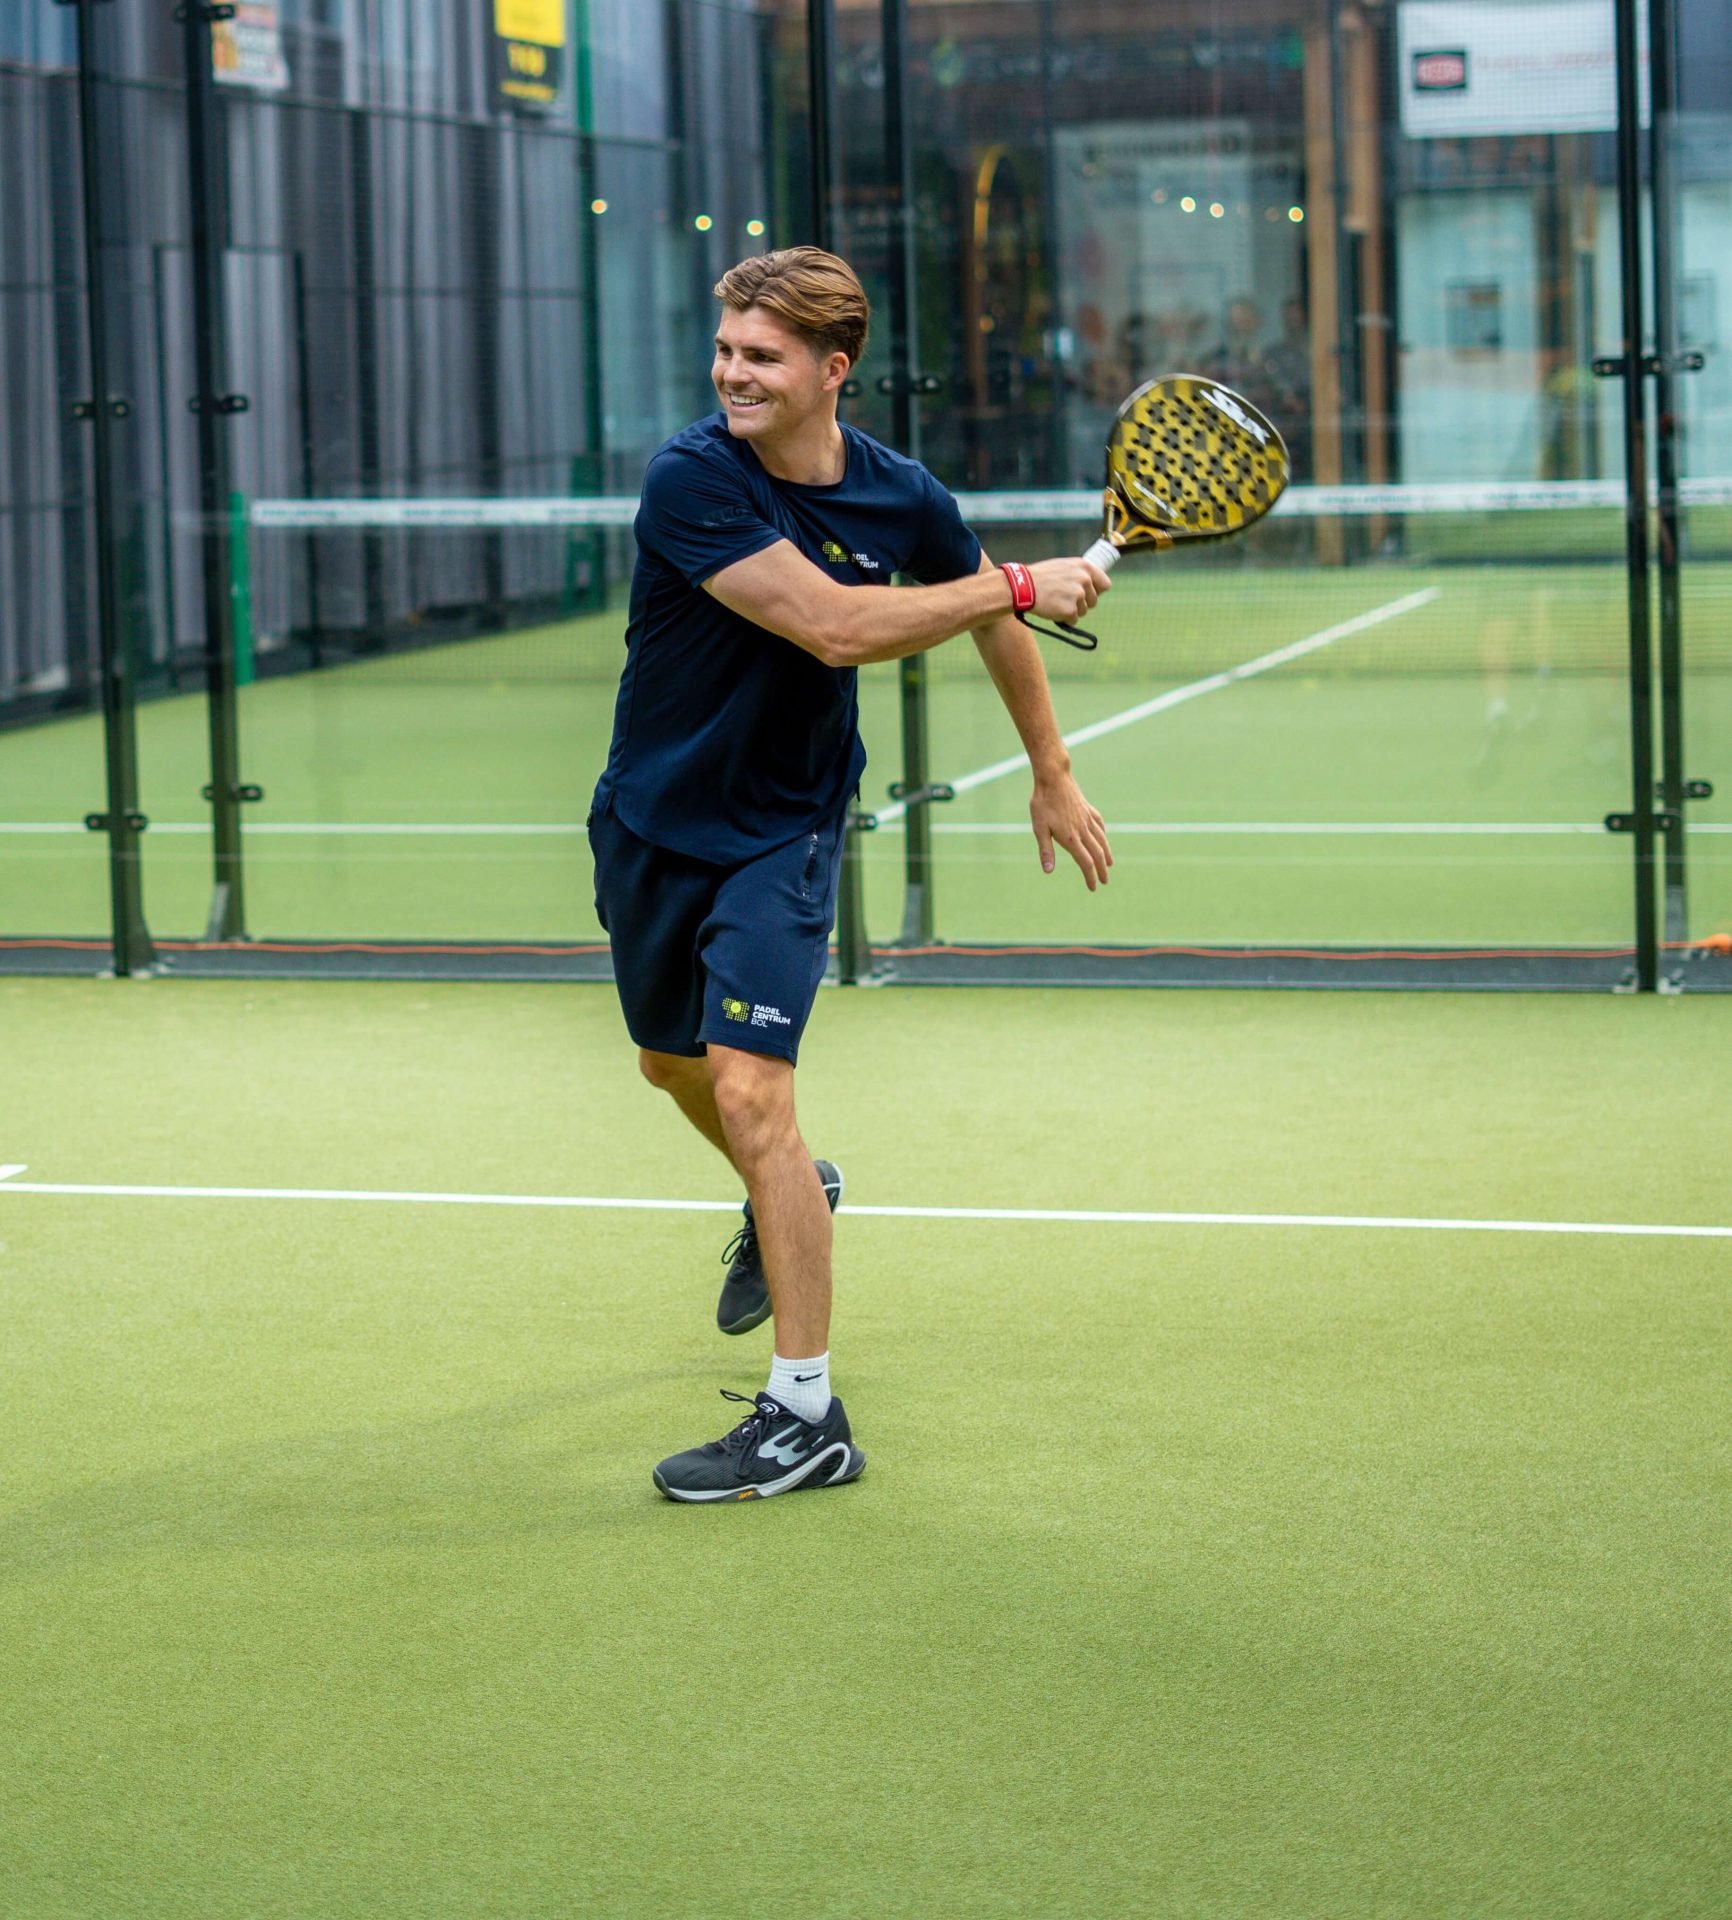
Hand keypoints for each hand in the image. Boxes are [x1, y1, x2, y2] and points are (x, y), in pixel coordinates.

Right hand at [1024, 557, 1110, 625]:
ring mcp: (1078, 595)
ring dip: (1071, 611)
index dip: (1096, 591)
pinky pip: (1073, 620)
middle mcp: (1084, 579)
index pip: (1105, 584)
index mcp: (1084, 567)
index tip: (1087, 595)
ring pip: (1083, 611)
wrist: (1022, 586)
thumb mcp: (1062, 566)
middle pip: (1093, 601)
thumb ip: (1078, 574)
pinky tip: (1052, 610)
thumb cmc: (1039, 577)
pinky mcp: (1071, 610)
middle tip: (1063, 600)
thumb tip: (1089, 585)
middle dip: (1081, 604)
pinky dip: (1064, 619)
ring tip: (1055, 602)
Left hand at [1030, 772, 1112, 890]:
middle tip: (1105, 882)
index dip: (1090, 877)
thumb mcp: (1039, 828)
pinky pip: (1100, 826)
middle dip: (1102, 870)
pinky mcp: (1088, 810)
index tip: (1093, 887)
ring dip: (1106, 855)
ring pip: (1102, 841)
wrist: (1054, 778)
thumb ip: (1045, 850)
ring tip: (1110, 865)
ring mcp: (1088, 819)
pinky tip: (1104, 839)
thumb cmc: (1043, 804)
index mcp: (1071, 838)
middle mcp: (1083, 830)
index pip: (1085, 863)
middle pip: (1097, 854)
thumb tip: (1048, 871)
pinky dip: (1104, 836)